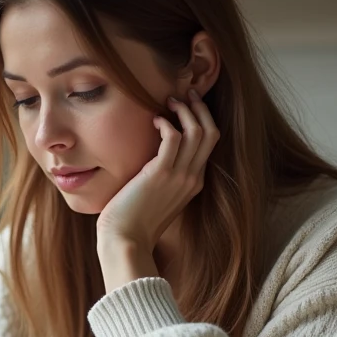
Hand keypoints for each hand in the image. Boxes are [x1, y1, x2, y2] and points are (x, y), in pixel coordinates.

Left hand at [96, 88, 219, 250]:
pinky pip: (173, 137)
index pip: (209, 144)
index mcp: (194, 184)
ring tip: (170, 101)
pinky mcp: (160, 174)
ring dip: (185, 110)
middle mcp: (192, 178)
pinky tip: (154, 120)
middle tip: (185, 94)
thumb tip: (152, 165)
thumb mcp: (157, 199)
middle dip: (200, 109)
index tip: (188, 107)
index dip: (202, 120)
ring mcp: (179, 176)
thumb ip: (163, 182)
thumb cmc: (134, 224)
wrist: (126, 242)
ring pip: (197, 131)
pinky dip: (166, 123)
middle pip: (210, 133)